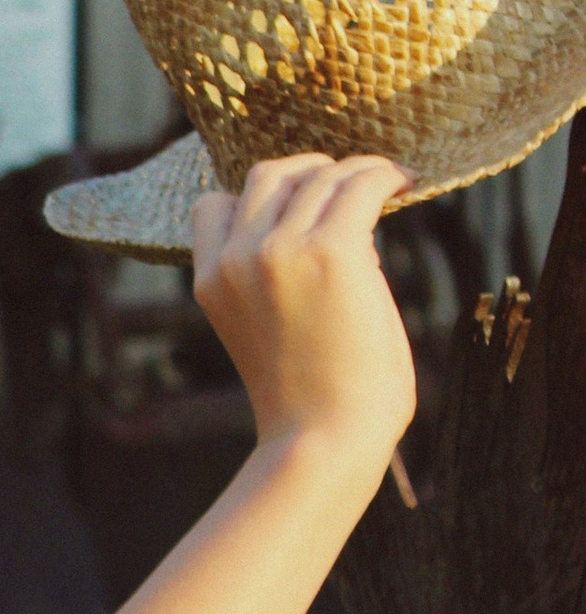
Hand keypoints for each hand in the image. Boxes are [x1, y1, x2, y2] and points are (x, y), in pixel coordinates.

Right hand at [191, 156, 416, 466]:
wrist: (323, 441)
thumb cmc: (308, 401)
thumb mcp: (261, 330)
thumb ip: (274, 279)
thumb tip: (339, 223)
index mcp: (210, 282)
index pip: (214, 205)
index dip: (260, 199)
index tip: (303, 207)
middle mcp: (236, 258)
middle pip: (266, 175)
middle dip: (309, 173)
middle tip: (350, 186)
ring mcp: (279, 250)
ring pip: (317, 176)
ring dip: (356, 172)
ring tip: (388, 183)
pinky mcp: (331, 251)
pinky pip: (361, 186)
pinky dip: (385, 176)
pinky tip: (404, 184)